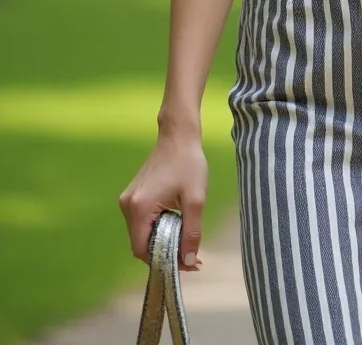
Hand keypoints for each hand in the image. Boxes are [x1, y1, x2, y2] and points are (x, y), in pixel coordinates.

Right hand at [118, 132, 207, 271]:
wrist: (178, 136)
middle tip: (191, 256)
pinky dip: (157, 228)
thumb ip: (192, 232)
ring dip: (162, 241)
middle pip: (141, 244)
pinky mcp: (132, 195)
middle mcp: (127, 206)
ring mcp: (128, 200)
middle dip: (164, 253)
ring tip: (186, 242)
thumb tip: (189, 260)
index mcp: (139, 208)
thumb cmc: (188, 164)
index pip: (142, 250)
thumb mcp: (196, 199)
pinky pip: (142, 222)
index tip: (186, 264)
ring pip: (141, 233)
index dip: (163, 262)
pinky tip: (176, 226)